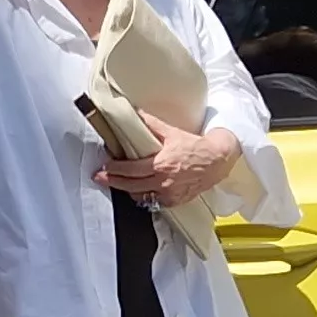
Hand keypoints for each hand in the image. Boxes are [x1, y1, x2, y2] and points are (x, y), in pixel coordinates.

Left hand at [96, 114, 241, 207]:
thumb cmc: (196, 147)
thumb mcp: (172, 132)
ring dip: (127, 190)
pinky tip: (138, 191)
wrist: (217, 161)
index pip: (130, 170)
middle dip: (112, 181)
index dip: (115, 169)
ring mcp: (169, 194)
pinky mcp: (175, 201)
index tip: (105, 166)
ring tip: (117, 183)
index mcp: (160, 165)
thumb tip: (136, 113)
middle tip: (100, 177)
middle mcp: (163, 182)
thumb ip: (151, 125)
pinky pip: (153, 203)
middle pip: (130, 185)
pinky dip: (144, 197)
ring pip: (140, 196)